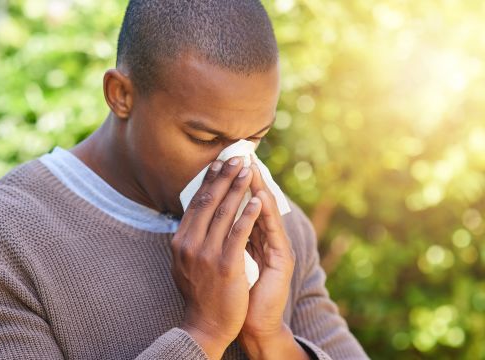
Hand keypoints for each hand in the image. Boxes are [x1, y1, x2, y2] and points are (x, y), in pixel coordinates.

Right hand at [171, 156, 261, 359]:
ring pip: (224, 212)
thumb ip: (189, 241)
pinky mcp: (225, 264)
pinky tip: (258, 200)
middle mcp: (189, 243)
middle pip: (208, 201)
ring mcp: (206, 253)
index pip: (195, 203)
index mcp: (180, 241)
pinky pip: (238, 232)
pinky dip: (249, 214)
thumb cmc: (200, 294)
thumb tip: (193, 219)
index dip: (209, 181)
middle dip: (224, 177)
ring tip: (249, 171)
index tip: (219, 164)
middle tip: (237, 158)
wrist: (206, 325)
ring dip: (238, 188)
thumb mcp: (184, 263)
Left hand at [237, 161, 306, 358]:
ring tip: (250, 166)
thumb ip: (224, 239)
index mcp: (253, 239)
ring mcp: (277, 248)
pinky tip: (261, 197)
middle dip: (245, 179)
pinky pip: (272, 231)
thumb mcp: (226, 260)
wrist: (250, 324)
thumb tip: (207, 218)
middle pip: (256, 203)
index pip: (242, 205)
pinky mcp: (283, 260)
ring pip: (266, 211)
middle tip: (237, 155)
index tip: (222, 163)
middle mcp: (267, 240)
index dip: (232, 185)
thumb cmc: (235, 294)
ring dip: (258, 187)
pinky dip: (265, 213)